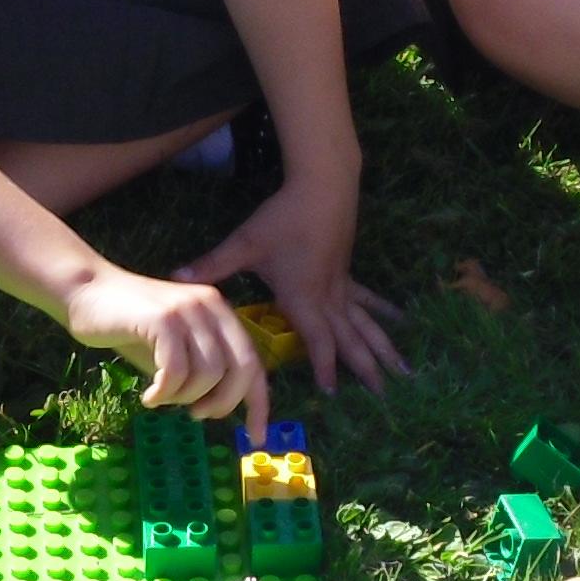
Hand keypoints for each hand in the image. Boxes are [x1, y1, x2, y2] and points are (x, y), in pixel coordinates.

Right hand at [63, 266, 271, 439]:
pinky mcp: (162, 318)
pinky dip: (164, 392)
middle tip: (195, 414)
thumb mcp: (174, 350)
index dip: (258, 404)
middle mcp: (211, 306)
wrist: (87, 292)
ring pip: (208, 373)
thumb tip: (218, 408)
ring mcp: (187, 310)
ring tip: (161, 397)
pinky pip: (176, 370)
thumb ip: (200, 371)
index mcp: (221, 313)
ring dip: (184, 398)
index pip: (254, 364)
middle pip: (240, 370)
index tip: (256, 437)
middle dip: (221, 403)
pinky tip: (149, 397)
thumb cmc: (131, 326)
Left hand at [179, 174, 409, 392]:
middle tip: (384, 395)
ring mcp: (341, 284)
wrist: (322, 185)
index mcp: (303, 297)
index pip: (318, 341)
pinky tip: (401, 321)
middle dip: (365, 368)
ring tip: (404, 370)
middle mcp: (328, 297)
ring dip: (383, 347)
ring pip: (365, 324)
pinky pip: (367, 299)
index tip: (330, 393)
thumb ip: (212, 264)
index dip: (324, 367)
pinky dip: (383, 313)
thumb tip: (175, 276)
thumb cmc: (283, 217)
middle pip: (350, 339)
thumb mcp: (245, 243)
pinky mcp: (347, 271)